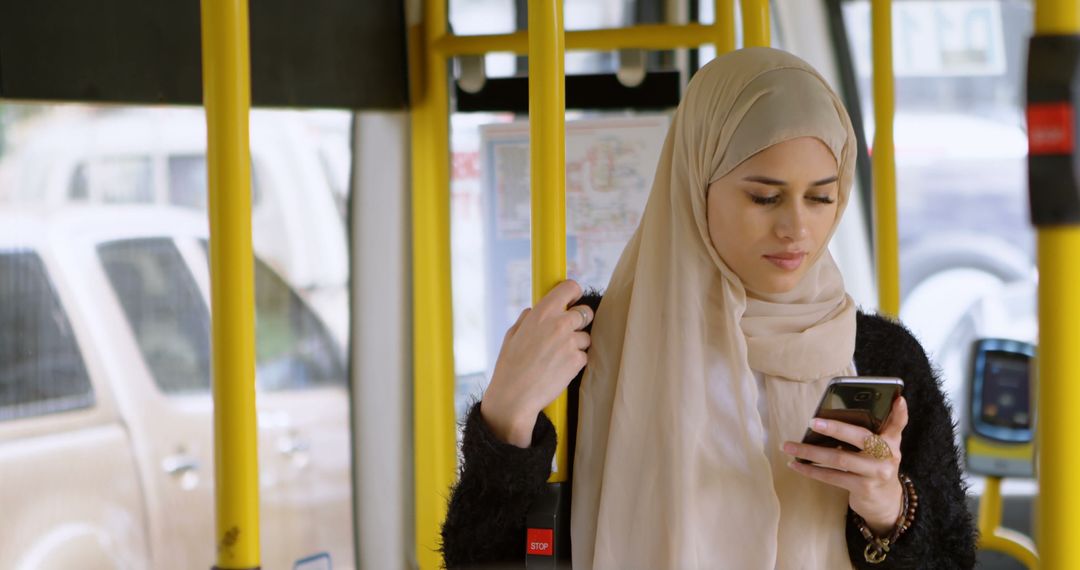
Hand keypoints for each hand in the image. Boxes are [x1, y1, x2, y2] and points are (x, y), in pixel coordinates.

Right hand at [481, 280, 593, 447]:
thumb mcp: (512, 334)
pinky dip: (575, 362)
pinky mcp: (577, 360)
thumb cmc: (510, 366)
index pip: (570, 287)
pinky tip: (559, 369)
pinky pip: (583, 356)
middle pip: (586, 312)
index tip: (572, 301)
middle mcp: (559, 323)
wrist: (514, 396)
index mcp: (542, 312)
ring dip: (577, 345)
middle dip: (580, 321)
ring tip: (557, 358)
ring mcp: (571, 342)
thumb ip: (528, 318)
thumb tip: (535, 310)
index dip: (573, 293)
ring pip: (586, 337)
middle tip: (567, 333)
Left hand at [782, 397, 909, 534]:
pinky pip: (832, 477)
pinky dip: (811, 469)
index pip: (898, 424)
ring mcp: (876, 473)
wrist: (885, 501)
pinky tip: (796, 464)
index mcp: (891, 441)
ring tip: (788, 446)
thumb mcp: (881, 448)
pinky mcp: (863, 488)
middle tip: (812, 422)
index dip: (900, 412)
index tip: (898, 399)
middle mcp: (888, 456)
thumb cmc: (875, 465)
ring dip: (810, 451)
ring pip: (839, 458)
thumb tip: (839, 412)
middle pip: (860, 437)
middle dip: (835, 428)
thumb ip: (871, 430)